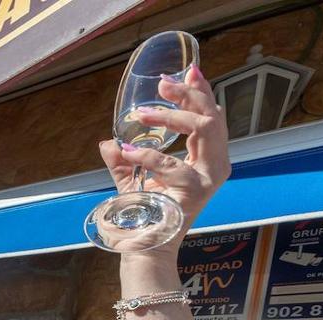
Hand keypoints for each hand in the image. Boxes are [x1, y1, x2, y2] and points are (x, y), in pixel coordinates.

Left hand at [99, 63, 230, 254]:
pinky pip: (171, 163)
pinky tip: (126, 150)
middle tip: (163, 84)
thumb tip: (108, 141)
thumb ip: (125, 160)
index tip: (188, 70)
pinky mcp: (195, 191)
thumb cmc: (147, 213)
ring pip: (203, 129)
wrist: (146, 246)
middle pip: (212, 118)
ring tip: (144, 113)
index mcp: (207, 158)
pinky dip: (146, 155)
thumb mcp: (134, 180)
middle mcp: (215, 165)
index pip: (211, 117)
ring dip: (172, 116)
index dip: (201, 91)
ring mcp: (208, 178)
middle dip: (190, 94)